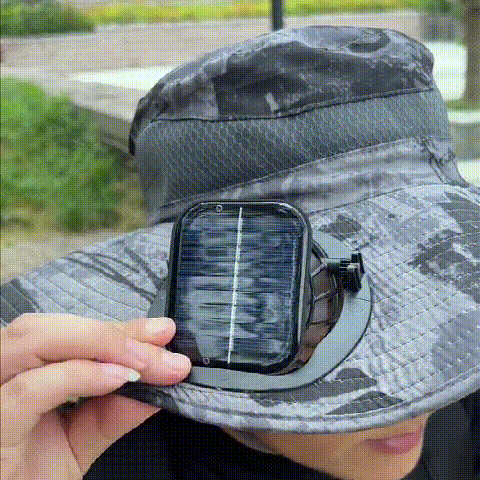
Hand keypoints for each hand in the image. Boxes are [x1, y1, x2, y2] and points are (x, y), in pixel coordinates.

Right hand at [1, 313, 190, 479]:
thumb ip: (116, 407)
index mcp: (18, 372)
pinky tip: (116, 380)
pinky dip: (78, 377)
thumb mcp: (83, 437)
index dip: (118, 329)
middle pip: (48, 328)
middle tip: (160, 346)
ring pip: (34, 340)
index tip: (162, 333)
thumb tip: (160, 379)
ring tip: (143, 361)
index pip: (66, 332)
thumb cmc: (31, 477)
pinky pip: (30, 389)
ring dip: (100, 343)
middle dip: (112, 332)